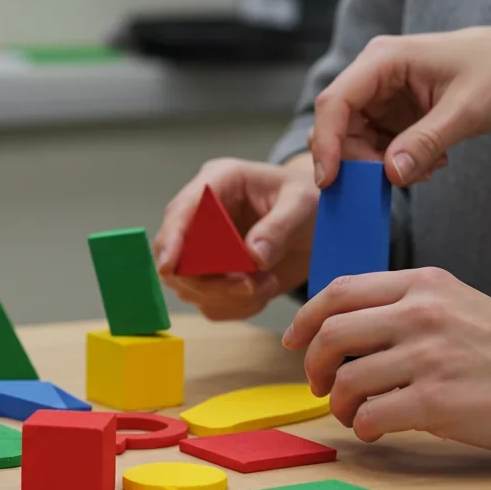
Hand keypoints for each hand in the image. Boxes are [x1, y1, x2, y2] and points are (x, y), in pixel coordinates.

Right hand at [155, 156, 316, 320]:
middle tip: (251, 285)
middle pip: (178, 256)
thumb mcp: (302, 204)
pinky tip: (262, 291)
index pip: (180, 211)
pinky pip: (210, 304)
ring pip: (190, 286)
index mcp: (216, 182)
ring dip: (228, 296)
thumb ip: (278, 227)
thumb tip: (253, 257)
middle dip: (210, 281)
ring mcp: (203, 249)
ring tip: (268, 283)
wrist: (321, 223)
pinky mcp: (214, 276)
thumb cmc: (309, 201)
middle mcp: (201, 215)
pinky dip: (236, 307)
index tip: (169, 267)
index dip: (171, 239)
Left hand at [283, 267, 490, 453]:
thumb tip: (340, 327)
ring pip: (346, 378)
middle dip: (310, 362)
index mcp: (423, 285)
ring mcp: (429, 357)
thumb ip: (403, 306)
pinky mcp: (437, 401)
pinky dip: (362, 426)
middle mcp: (422, 314)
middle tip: (315, 382)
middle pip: (331, 333)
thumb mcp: (456, 304)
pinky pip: (371, 414)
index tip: (293, 341)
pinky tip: (374, 429)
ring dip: (337, 402)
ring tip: (350, 411)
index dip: (305, 318)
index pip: (339, 291)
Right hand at [309, 27, 490, 187]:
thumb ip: (426, 141)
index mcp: (383, 59)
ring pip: (356, 139)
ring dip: (383, 164)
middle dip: (364, 160)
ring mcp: (381, 94)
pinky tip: (431, 162)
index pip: (335, 102)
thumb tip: (390, 174)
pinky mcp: (391, 111)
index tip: (330, 180)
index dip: (326, 143)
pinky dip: (397, 161)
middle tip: (402, 180)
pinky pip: (376, 144)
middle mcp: (373, 74)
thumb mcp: (467, 110)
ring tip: (429, 168)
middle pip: (340, 126)